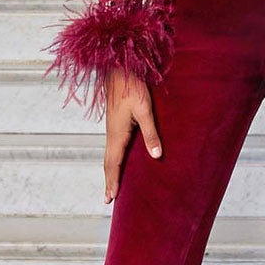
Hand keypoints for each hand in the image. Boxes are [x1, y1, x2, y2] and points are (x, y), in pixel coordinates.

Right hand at [103, 69, 162, 202]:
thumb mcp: (145, 110)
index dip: (112, 181)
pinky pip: (113, 145)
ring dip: (110, 170)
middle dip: (109, 180)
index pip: (113, 163)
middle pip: (108, 162)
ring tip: (112, 183)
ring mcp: (113, 127)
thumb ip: (151, 133)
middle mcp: (111, 132)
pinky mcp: (116, 121)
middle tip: (108, 199)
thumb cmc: (132, 85)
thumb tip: (156, 157)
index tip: (110, 198)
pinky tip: (119, 159)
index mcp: (116, 133)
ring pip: (109, 154)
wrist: (121, 66)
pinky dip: (114, 158)